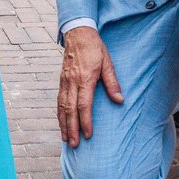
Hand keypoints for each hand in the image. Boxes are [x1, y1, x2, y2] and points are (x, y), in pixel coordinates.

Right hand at [57, 27, 122, 147]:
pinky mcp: (61, 81)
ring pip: (62, 107)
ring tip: (66, 139)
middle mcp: (72, 82)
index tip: (88, 134)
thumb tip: (119, 100)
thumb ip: (112, 82)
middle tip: (74, 144)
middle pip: (70, 110)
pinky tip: (61, 123)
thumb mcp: (108, 63)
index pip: (84, 104)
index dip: (85, 121)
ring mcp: (64, 82)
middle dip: (72, 128)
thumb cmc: (95, 48)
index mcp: (85, 78)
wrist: (78, 34)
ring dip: (63, 124)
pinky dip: (59, 114)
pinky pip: (58, 101)